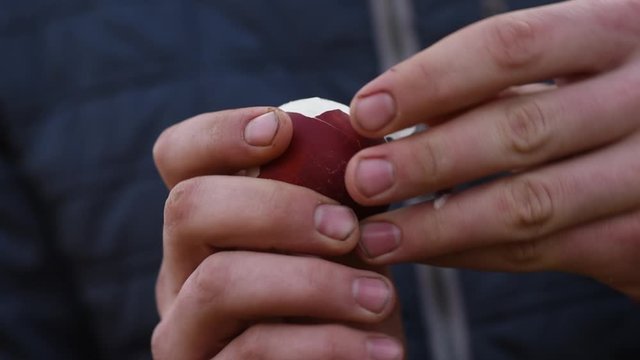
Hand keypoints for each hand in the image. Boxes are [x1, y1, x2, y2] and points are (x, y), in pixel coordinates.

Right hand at [151, 108, 403, 358]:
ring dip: (314, 283)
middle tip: (348, 228)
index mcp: (210, 226)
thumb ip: (339, 203)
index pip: (178, 157)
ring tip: (380, 298)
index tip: (283, 128)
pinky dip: (329, 345)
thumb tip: (360, 149)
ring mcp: (184, 329)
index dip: (218, 132)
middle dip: (277, 208)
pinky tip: (382, 349)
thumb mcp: (346, 250)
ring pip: (220, 282)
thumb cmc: (344, 308)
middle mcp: (181, 271)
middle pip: (189, 207)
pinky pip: (255, 349)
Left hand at [345, 0, 639, 300]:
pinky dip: (473, 254)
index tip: (365, 112)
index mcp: (616, 29)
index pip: (511, 47)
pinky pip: (544, 252)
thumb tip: (383, 119)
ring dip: (440, 224)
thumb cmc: (596, 106)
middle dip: (428, 160)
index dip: (429, 81)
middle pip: (521, 129)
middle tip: (361, 181)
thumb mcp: (562, 73)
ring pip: (531, 204)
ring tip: (378, 236)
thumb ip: (491, 88)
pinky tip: (427, 251)